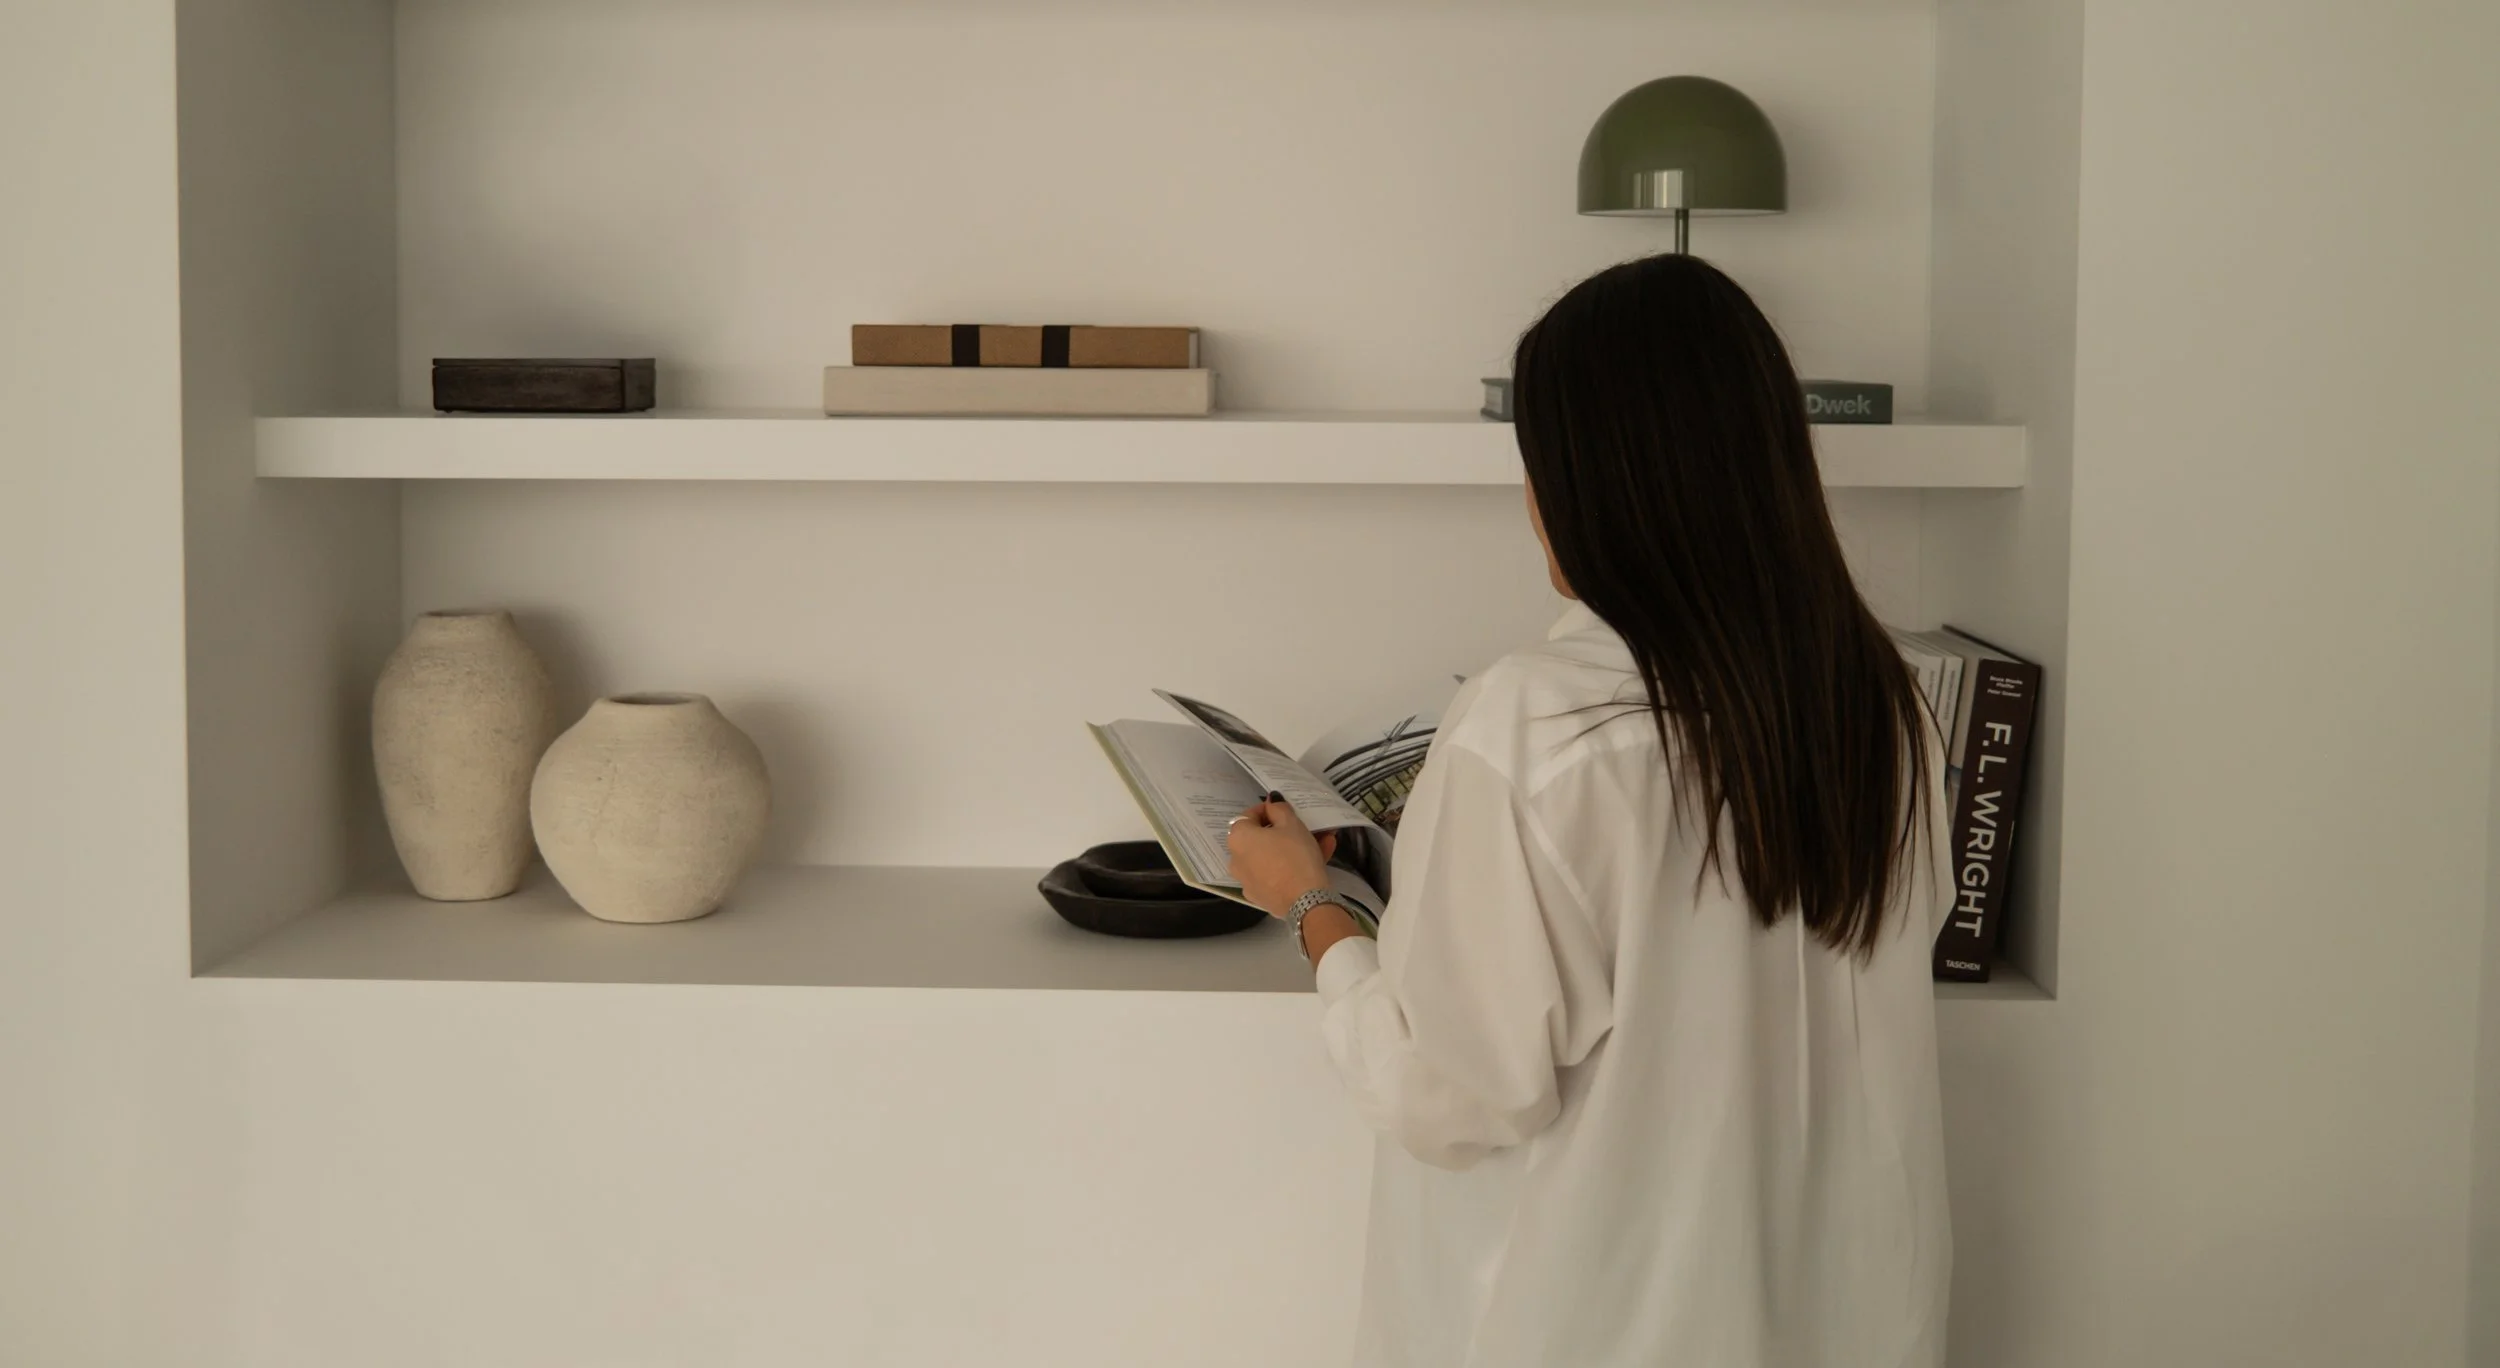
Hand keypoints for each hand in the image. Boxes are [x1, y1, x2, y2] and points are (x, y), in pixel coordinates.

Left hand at [1226, 794, 1339, 917]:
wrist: (1305, 901)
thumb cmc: (1295, 855)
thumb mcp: (1291, 824)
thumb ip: (1279, 808)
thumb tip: (1271, 801)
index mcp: (1238, 838)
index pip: (1249, 816)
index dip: (1268, 810)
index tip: (1286, 810)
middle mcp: (1236, 860)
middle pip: (1260, 839)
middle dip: (1285, 831)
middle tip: (1305, 826)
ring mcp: (1248, 881)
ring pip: (1271, 857)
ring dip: (1293, 848)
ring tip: (1322, 841)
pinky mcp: (1262, 896)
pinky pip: (1275, 874)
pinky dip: (1291, 866)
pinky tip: (1318, 859)